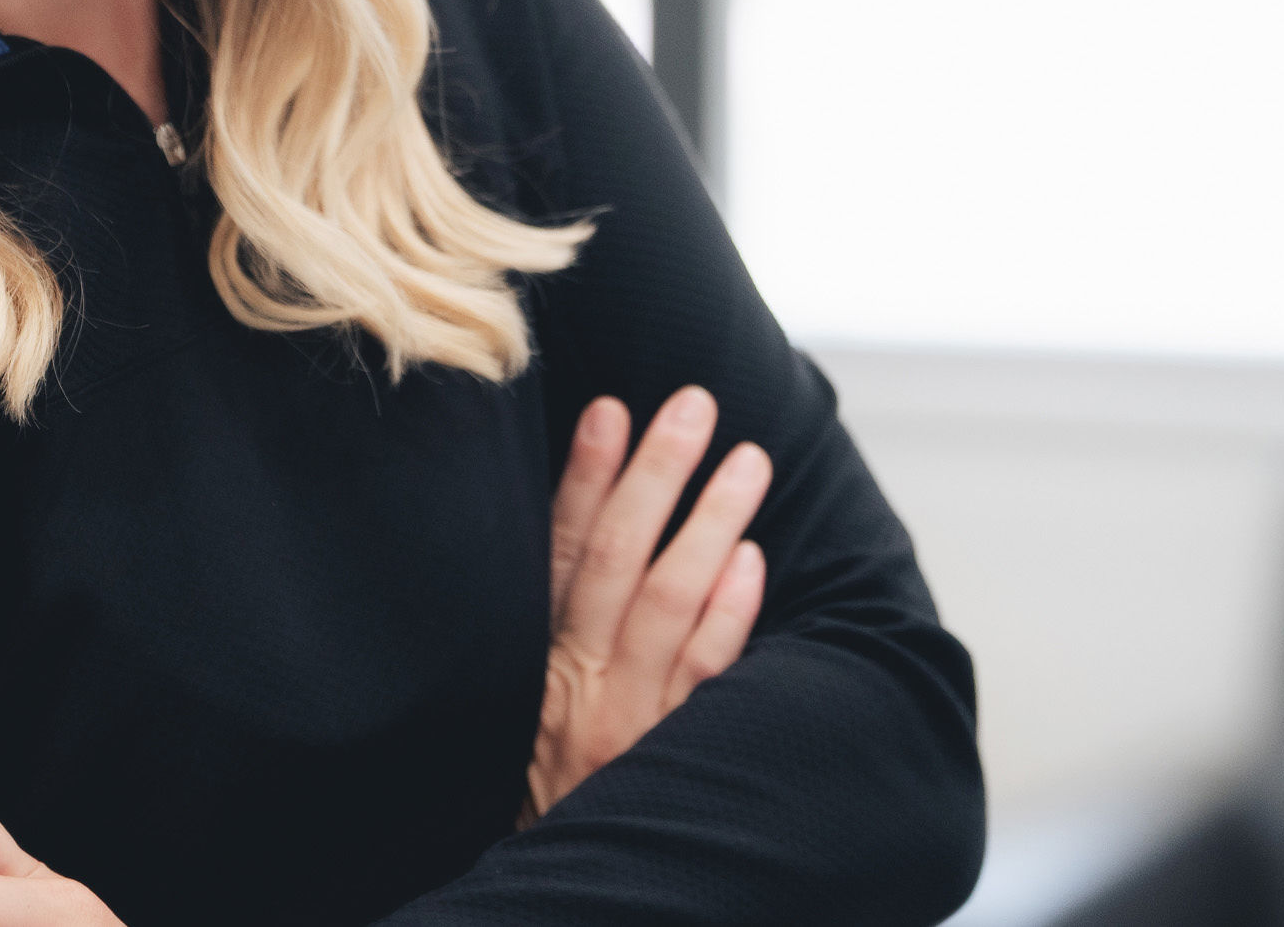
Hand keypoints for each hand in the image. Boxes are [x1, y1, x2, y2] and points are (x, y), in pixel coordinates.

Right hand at [525, 386, 769, 821]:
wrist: (569, 886)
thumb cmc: (551, 786)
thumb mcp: (531, 705)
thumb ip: (559, 627)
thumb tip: (595, 524)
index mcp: (536, 662)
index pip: (560, 551)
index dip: (584, 477)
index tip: (610, 408)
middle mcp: (579, 684)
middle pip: (619, 559)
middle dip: (656, 474)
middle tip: (694, 405)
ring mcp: (631, 719)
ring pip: (669, 603)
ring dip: (710, 523)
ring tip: (747, 458)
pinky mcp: (676, 753)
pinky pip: (705, 676)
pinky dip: (728, 615)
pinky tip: (752, 561)